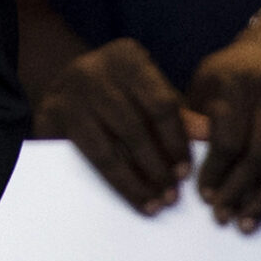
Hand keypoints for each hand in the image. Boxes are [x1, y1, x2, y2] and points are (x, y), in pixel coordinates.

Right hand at [34, 37, 190, 213]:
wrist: (63, 80)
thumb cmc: (118, 91)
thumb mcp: (148, 93)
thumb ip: (178, 115)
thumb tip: (212, 137)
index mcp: (126, 57)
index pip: (160, 105)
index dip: (176, 142)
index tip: (186, 172)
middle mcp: (93, 70)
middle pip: (133, 129)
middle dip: (156, 167)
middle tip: (172, 195)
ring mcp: (67, 92)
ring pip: (108, 148)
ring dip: (135, 181)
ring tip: (155, 202)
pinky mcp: (49, 114)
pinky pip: (85, 157)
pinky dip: (112, 180)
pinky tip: (131, 196)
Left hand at [186, 18, 260, 231]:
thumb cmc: (229, 79)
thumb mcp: (202, 87)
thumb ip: (189, 121)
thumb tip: (175, 165)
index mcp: (232, 78)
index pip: (226, 136)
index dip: (215, 171)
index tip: (204, 196)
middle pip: (256, 152)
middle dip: (237, 189)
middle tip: (221, 216)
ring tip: (244, 221)